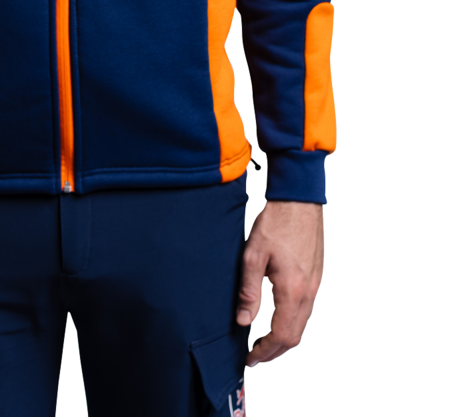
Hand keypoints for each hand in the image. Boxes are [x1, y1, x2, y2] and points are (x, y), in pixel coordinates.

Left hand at [236, 200, 322, 366]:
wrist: (299, 199)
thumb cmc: (276, 222)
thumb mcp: (252, 255)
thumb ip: (248, 291)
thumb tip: (243, 321)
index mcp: (292, 289)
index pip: (282, 335)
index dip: (265, 351)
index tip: (250, 357)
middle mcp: (308, 291)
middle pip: (295, 336)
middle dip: (275, 351)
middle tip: (255, 355)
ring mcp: (315, 284)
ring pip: (302, 323)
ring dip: (284, 337)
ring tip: (263, 340)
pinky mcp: (315, 276)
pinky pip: (306, 309)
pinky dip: (292, 322)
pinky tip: (277, 317)